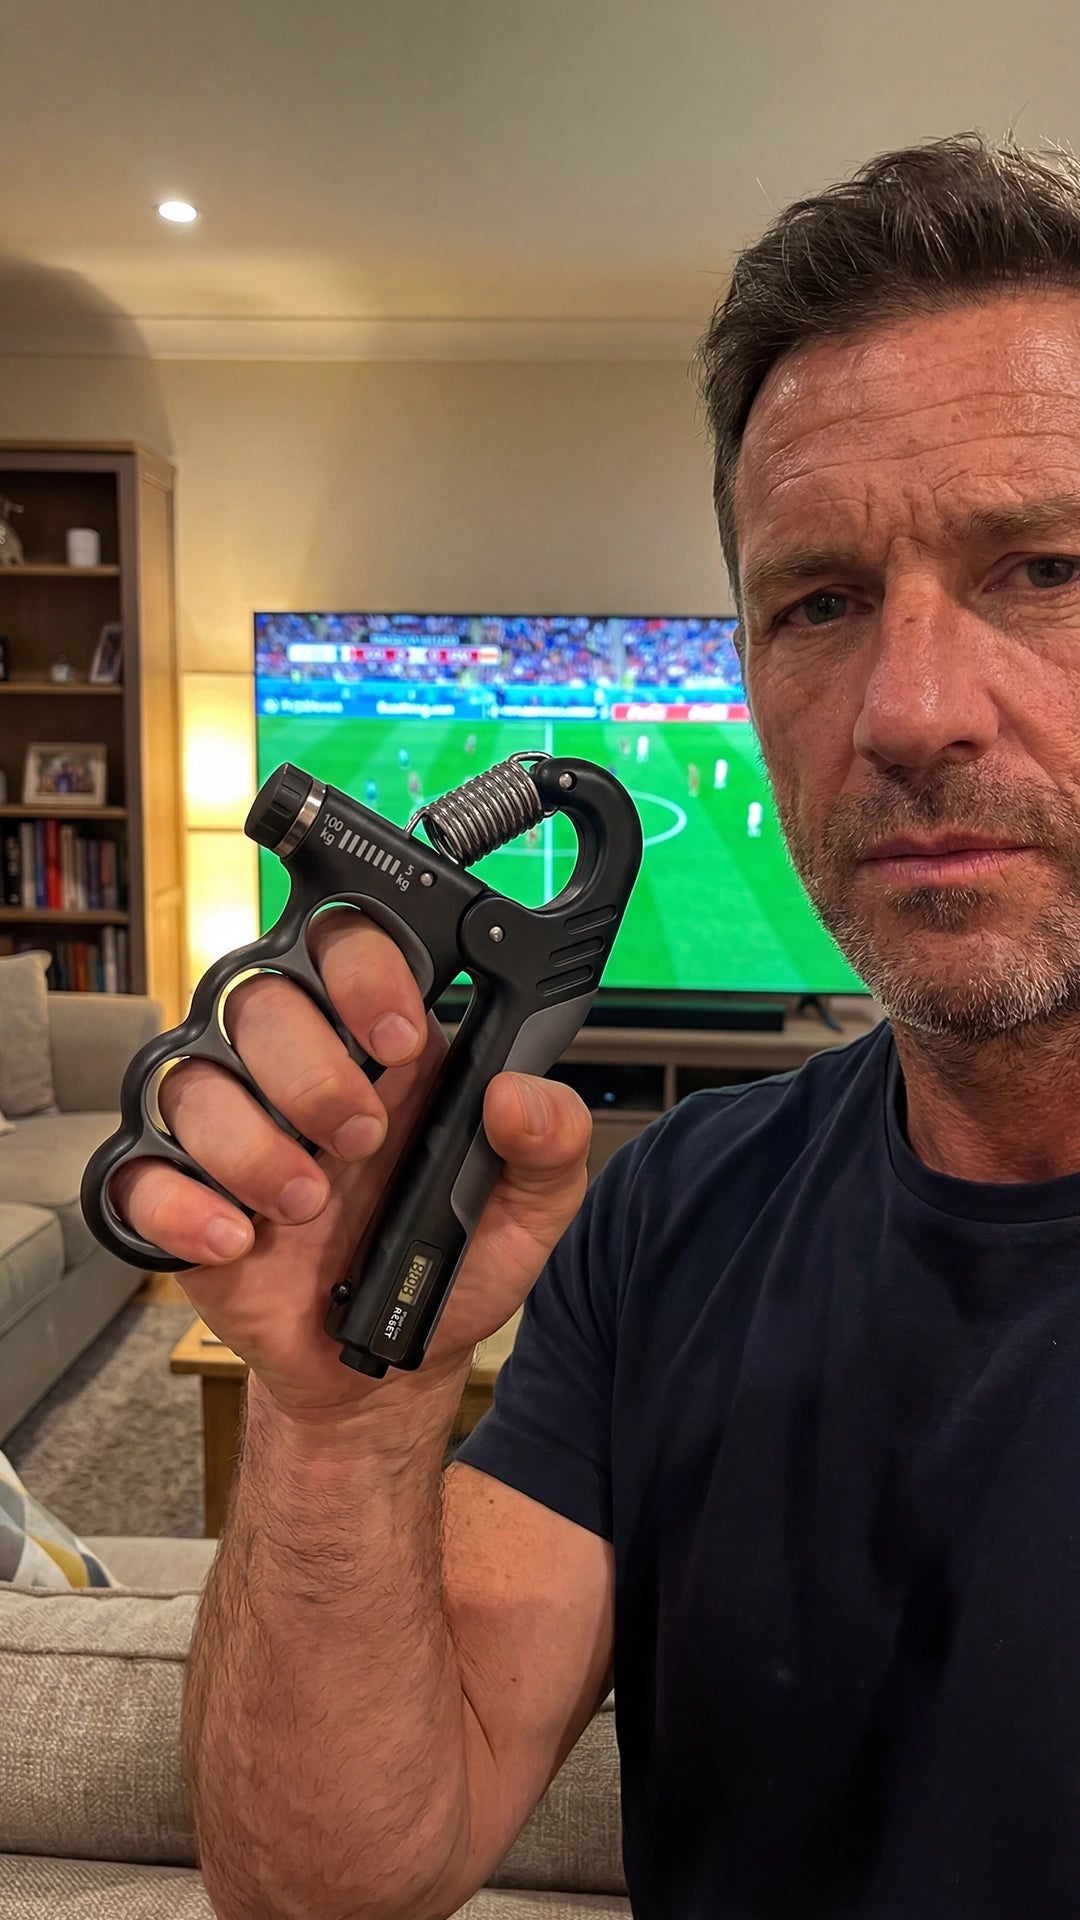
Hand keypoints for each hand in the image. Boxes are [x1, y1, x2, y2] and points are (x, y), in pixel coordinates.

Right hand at [110, 911, 591, 1418]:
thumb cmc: (447, 1265)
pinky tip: (237, 1240)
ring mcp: (226, 1128)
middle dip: (310, 1069)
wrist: (382, 1370)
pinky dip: (181, 1206)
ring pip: (191, 1079)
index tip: (399, 1039)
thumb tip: (517, 1095)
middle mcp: (291, 1067)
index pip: (346, 942)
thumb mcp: (529, 1210)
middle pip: (256, 998)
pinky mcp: (174, 1197)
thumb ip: (552, 1142)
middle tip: (359, 1139)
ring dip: (251, 1144)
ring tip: (306, 1204)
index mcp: (377, 1043)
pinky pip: (135, 1172)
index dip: (361, 970)